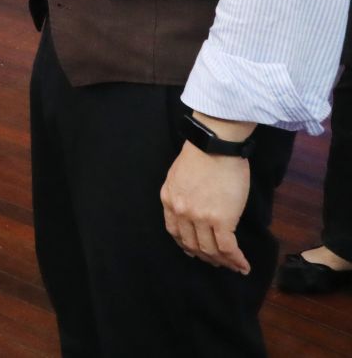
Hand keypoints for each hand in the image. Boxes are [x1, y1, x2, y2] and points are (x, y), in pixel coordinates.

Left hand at [161, 141, 254, 272]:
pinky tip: (243, 265)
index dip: (186, 245)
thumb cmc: (200, 155)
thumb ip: (180, 194)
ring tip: (233, 266)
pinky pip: (227, 248)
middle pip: (192, 244)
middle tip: (217, 262)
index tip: (195, 252)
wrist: (214, 146)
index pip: (175, 232)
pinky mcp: (221, 220)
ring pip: (210, 250)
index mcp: (168, 200)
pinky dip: (236, 260)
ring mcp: (200, 218)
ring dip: (222, 262)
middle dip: (205, 257)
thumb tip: (191, 206)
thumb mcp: (177, 175)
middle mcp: (181, 212)